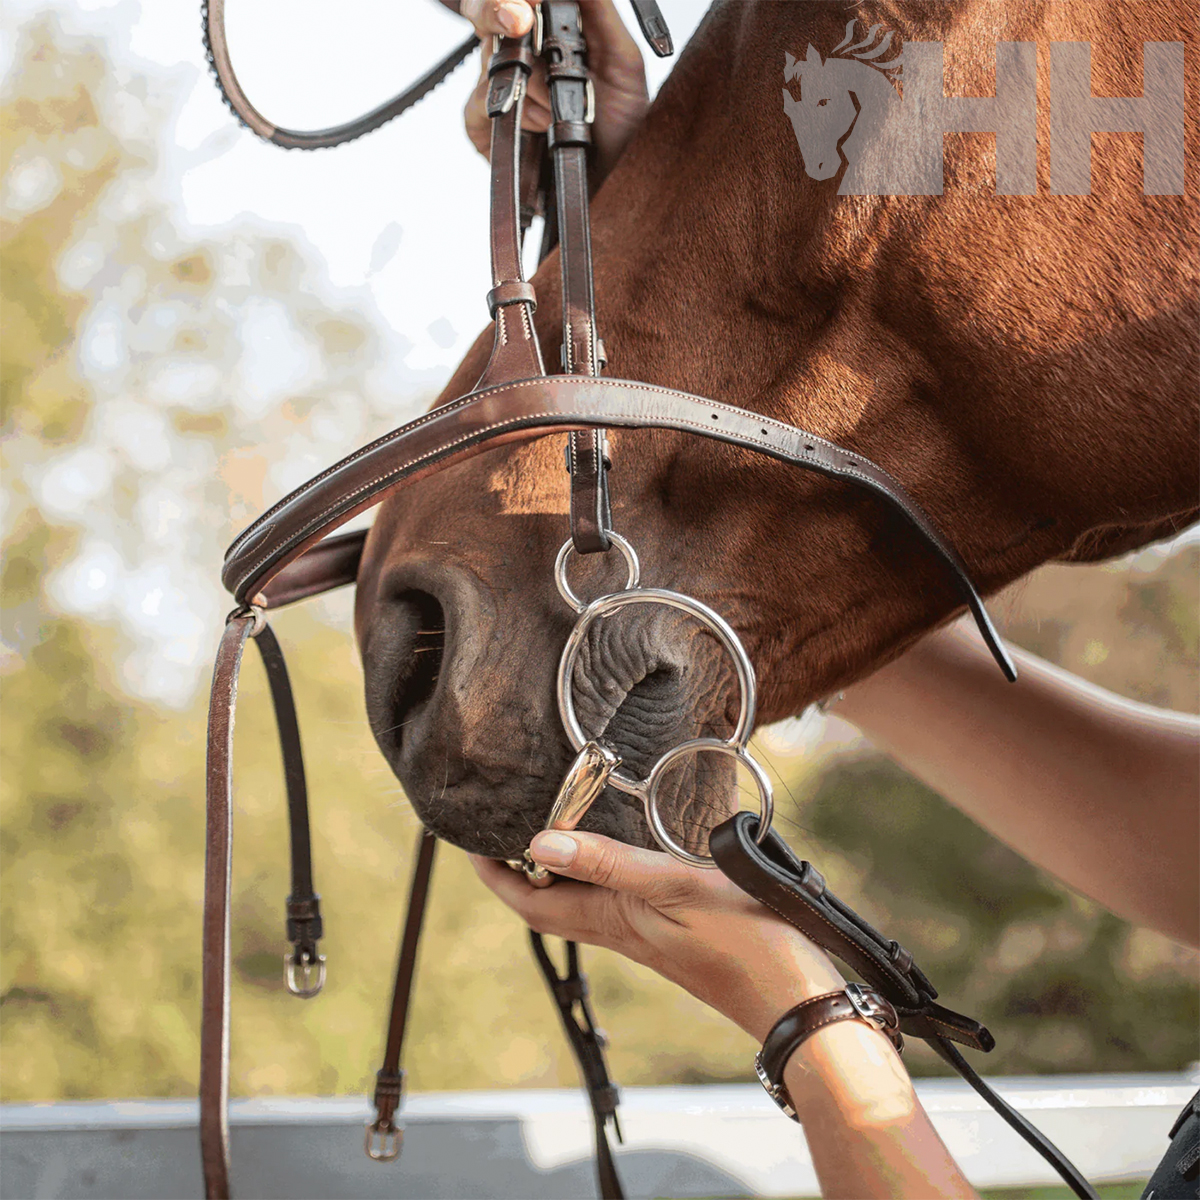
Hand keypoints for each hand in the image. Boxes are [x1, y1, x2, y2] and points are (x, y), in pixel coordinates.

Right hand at [460, 0, 648, 178]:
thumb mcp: (623, 63)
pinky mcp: (481, 123)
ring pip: (489, 58)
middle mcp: (518, 53)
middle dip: (497, 8)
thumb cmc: (616, 128)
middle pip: (486, 11)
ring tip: (557, 105)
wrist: (607, 184)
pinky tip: (540, 125)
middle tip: (519, 19)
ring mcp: (495, 86)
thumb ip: (600, 12)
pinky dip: (513, 112)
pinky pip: (477, 104)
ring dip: (529, 80)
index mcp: (547, 31)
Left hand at [469, 829, 846, 1041]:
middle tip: (504, 818)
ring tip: (551, 821)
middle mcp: (618, 930)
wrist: (796, 999)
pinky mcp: (670, 930)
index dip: (494, 872)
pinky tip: (615, 846)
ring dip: (558, 864)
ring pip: (580, 899)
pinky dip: (598, 869)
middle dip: (519, 864)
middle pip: (548, 900)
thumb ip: (609, 864)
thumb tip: (539, 843)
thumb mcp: (673, 890)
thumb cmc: (743, 944)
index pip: (528, 901)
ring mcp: (644, 932)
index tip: (469, 836)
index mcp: (610, 921)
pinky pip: (614, 899)